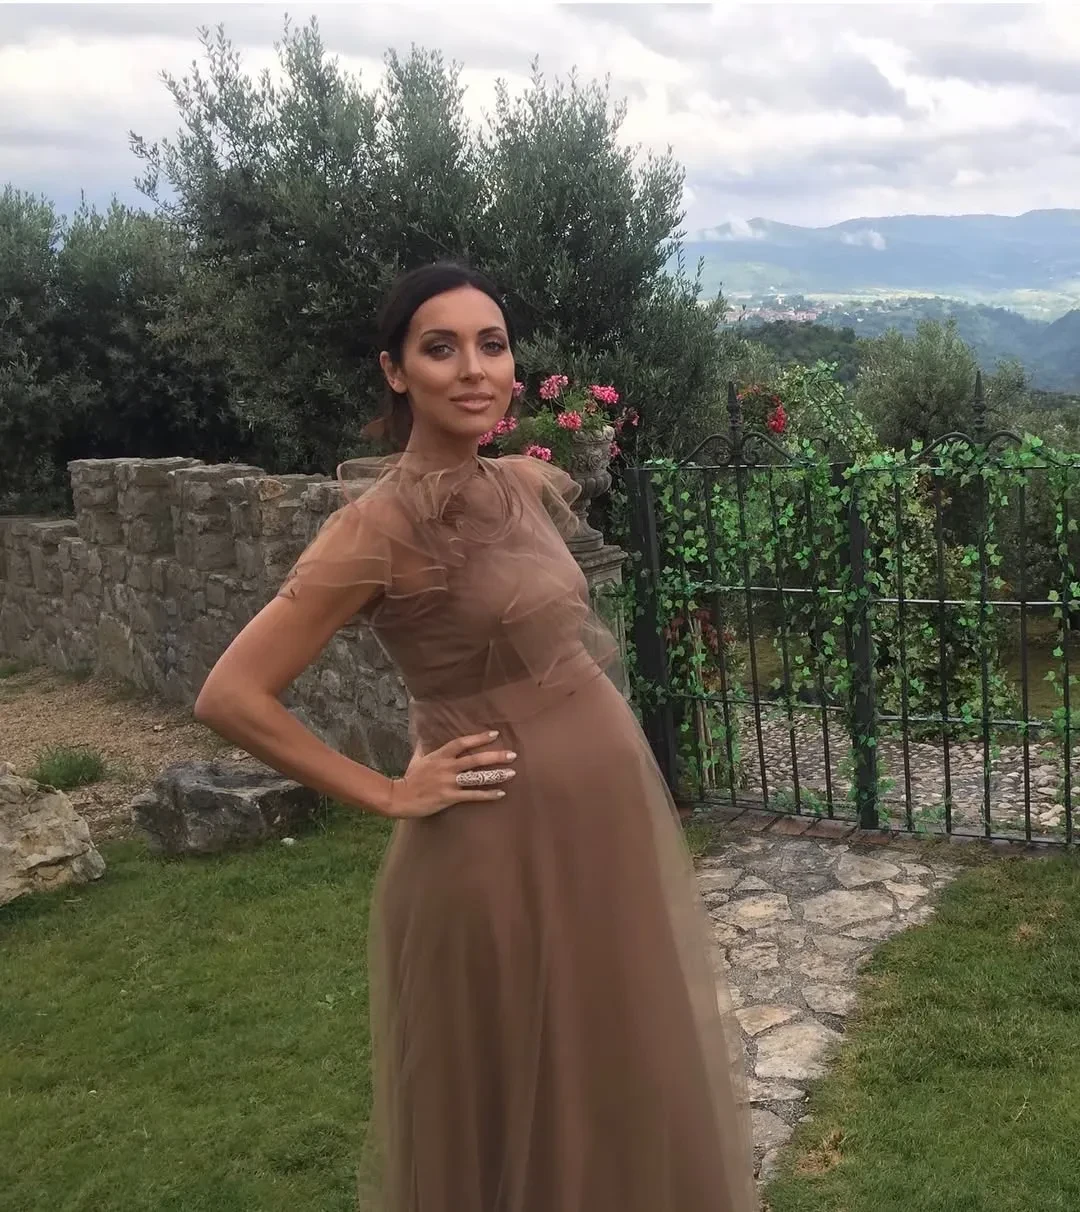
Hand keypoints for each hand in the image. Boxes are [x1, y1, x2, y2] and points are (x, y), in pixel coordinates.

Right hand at [387, 731, 516, 818]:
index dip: (478, 738)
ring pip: (476, 777)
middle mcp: (446, 767)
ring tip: (512, 773)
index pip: (462, 743)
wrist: (399, 797)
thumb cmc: (409, 778)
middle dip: (495, 756)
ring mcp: (449, 783)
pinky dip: (487, 794)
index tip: (494, 734)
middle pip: (474, 759)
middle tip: (512, 754)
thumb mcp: (416, 759)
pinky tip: (501, 793)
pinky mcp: (449, 797)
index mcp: (439, 755)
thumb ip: (423, 746)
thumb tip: (422, 735)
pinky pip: (472, 796)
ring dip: (495, 775)